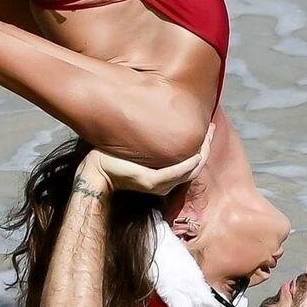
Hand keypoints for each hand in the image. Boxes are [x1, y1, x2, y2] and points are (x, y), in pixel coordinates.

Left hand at [82, 126, 213, 197]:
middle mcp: (164, 185)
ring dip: (202, 151)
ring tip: (207, 134)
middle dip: (206, 147)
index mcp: (163, 179)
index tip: (207, 131)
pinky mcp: (151, 182)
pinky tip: (195, 150)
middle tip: (212, 128)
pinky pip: (178, 171)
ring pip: (191, 169)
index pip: (191, 165)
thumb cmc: (111, 158)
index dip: (202, 148)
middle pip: (196, 167)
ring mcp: (159, 185)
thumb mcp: (137, 149)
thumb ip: (151, 143)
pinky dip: (189, 161)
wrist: (94, 172)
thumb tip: (160, 122)